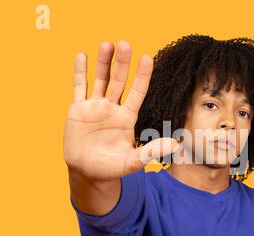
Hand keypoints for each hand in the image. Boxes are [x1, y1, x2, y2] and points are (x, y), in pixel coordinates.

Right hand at [63, 41, 179, 180]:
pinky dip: (80, 72)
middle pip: (119, 81)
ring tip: (107, 44)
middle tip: (125, 44)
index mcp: (127, 118)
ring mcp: (95, 107)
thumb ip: (150, 151)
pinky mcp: (78, 110)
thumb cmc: (111, 168)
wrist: (88, 173)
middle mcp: (113, 108)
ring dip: (102, 63)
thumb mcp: (132, 162)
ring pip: (100, 80)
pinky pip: (79, 87)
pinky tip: (82, 56)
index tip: (147, 58)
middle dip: (122, 63)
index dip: (142, 76)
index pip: (137, 92)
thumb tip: (175, 144)